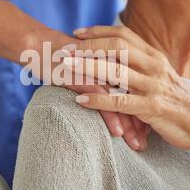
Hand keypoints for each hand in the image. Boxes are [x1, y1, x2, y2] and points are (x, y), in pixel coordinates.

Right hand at [37, 33, 147, 150]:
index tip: (150, 128)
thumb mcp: (89, 64)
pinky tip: (118, 132)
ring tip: (137, 144)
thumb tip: (112, 92)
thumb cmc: (64, 58)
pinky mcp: (83, 76)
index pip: (139, 86)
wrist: (39, 45)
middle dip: (144, 119)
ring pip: (122, 98)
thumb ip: (103, 74)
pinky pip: (102, 99)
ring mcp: (99, 70)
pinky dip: (112, 116)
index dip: (145, 107)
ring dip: (131, 124)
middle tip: (147, 140)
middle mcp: (112, 63)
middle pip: (136, 93)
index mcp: (117, 59)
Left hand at [65, 26, 189, 150]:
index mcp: (154, 56)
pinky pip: (121, 103)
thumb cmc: (175, 100)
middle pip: (117, 47)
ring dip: (88, 67)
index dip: (99, 31)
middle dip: (89, 45)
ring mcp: (153, 86)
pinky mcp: (152, 108)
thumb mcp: (159, 76)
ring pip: (116, 72)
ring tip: (66, 67)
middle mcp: (154, 66)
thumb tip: (115, 57)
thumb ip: (139, 64)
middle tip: (65, 48)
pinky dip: (99, 100)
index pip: (124, 35)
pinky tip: (81, 99)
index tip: (77, 32)